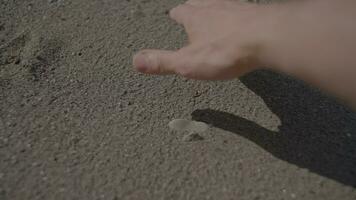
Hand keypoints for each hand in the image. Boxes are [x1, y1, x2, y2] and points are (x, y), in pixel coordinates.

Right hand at [133, 0, 274, 79]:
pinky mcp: (255, 12)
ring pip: (220, 2)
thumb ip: (162, 62)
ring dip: (214, 5)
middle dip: (194, 6)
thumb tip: (134, 61)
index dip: (176, 15)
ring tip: (213, 7)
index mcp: (195, 18)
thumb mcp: (188, 63)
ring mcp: (235, 7)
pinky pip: (243, 7)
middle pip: (199, 3)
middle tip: (191, 7)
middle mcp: (213, 7)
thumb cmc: (225, 52)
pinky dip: (238, 10)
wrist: (266, 38)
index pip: (180, 13)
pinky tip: (242, 14)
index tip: (174, 14)